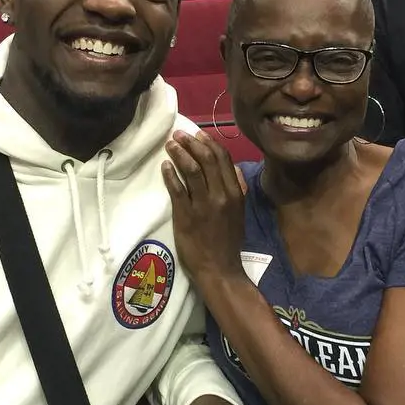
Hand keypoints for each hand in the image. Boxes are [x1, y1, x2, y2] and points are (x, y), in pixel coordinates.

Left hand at [162, 130, 245, 285]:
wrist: (219, 269)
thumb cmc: (228, 243)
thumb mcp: (239, 214)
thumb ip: (238, 191)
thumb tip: (235, 170)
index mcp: (236, 193)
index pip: (223, 159)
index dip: (209, 143)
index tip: (197, 134)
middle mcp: (221, 195)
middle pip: (207, 159)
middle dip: (191, 143)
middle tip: (178, 135)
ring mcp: (203, 205)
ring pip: (192, 170)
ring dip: (179, 154)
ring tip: (170, 146)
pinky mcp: (186, 215)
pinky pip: (177, 189)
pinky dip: (170, 174)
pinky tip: (165, 166)